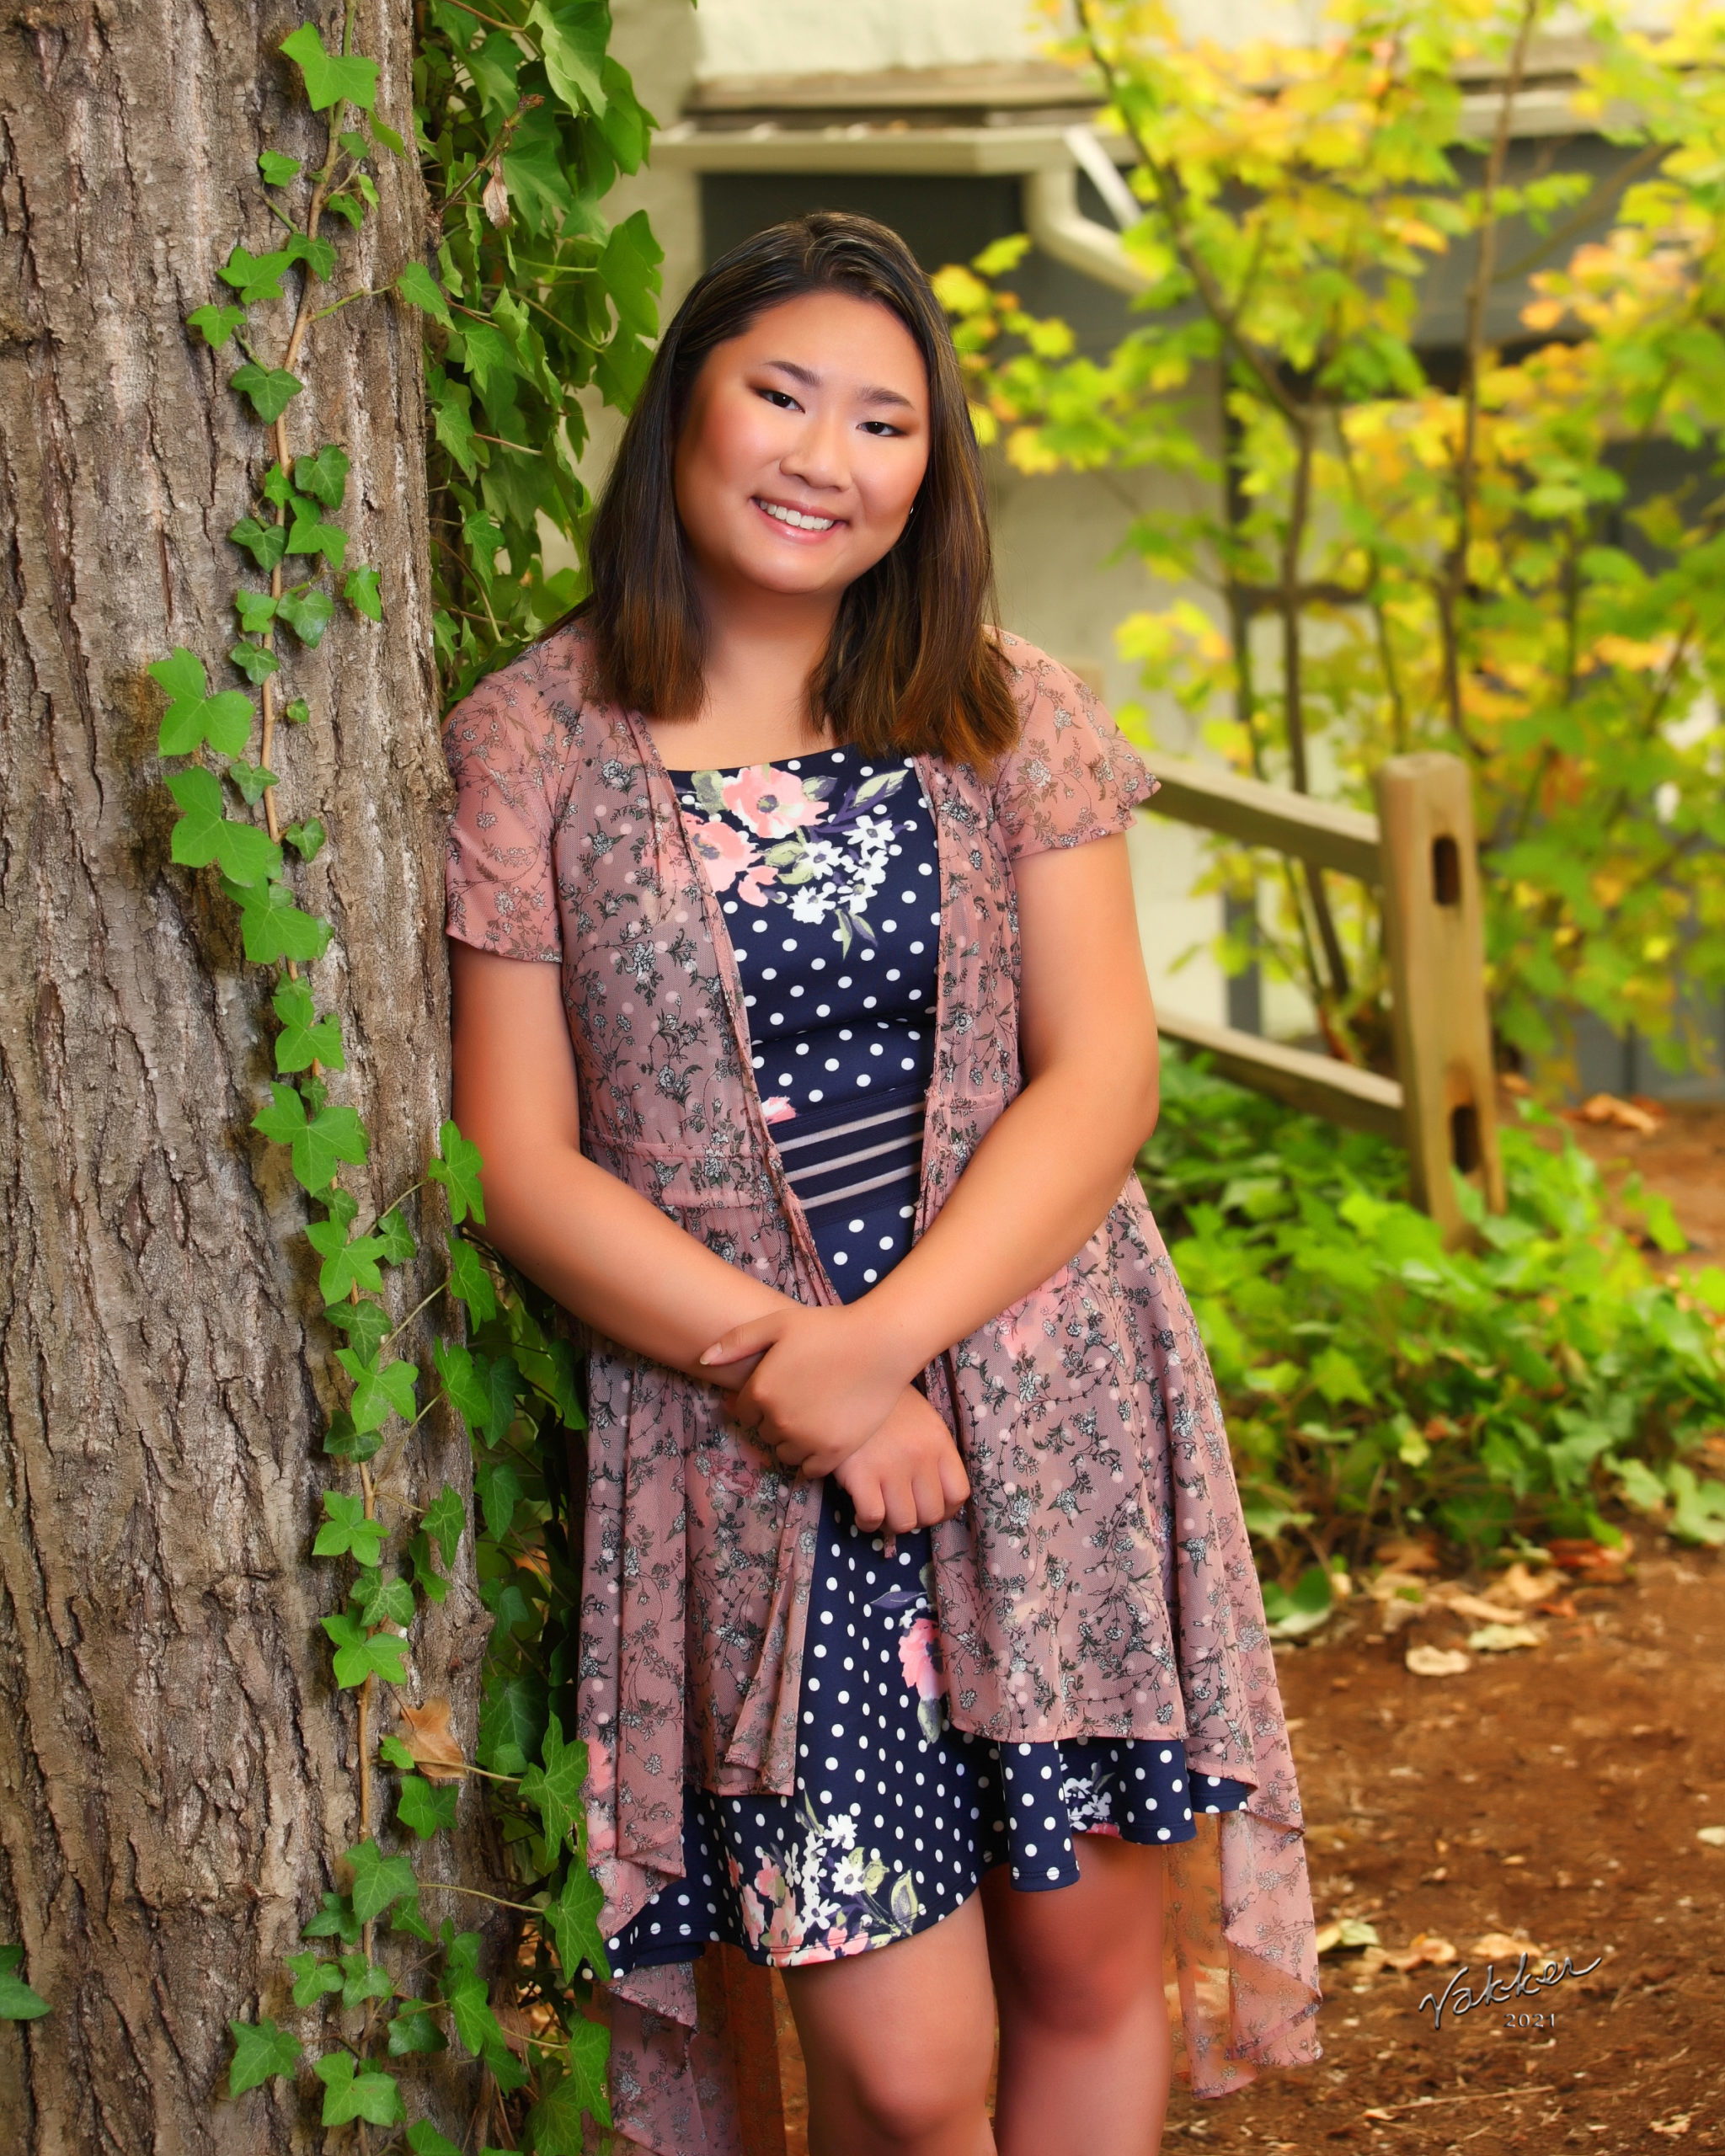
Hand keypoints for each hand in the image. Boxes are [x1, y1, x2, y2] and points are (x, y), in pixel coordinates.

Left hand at [701, 1303, 911, 1476]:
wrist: (881, 1343)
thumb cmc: (829, 1328)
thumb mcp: (779, 1323)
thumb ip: (737, 1341)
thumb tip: (703, 1360)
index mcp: (761, 1391)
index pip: (745, 1412)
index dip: (762, 1401)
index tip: (783, 1389)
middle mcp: (778, 1420)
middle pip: (765, 1433)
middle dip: (777, 1420)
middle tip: (802, 1399)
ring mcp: (806, 1439)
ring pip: (784, 1453)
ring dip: (793, 1441)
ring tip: (814, 1417)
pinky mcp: (833, 1452)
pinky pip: (809, 1470)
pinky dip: (811, 1459)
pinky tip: (823, 1438)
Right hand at [833, 1387, 970, 1536]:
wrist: (845, 1380)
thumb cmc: (884, 1405)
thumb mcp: (921, 1420)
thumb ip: (932, 1454)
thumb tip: (932, 1494)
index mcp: (938, 1442)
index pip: (958, 1495)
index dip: (944, 1510)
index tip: (927, 1507)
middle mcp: (920, 1456)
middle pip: (931, 1514)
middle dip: (915, 1518)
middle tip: (899, 1508)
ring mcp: (890, 1466)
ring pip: (903, 1522)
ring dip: (891, 1524)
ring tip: (880, 1510)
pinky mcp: (860, 1473)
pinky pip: (872, 1517)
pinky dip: (867, 1522)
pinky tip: (860, 1511)